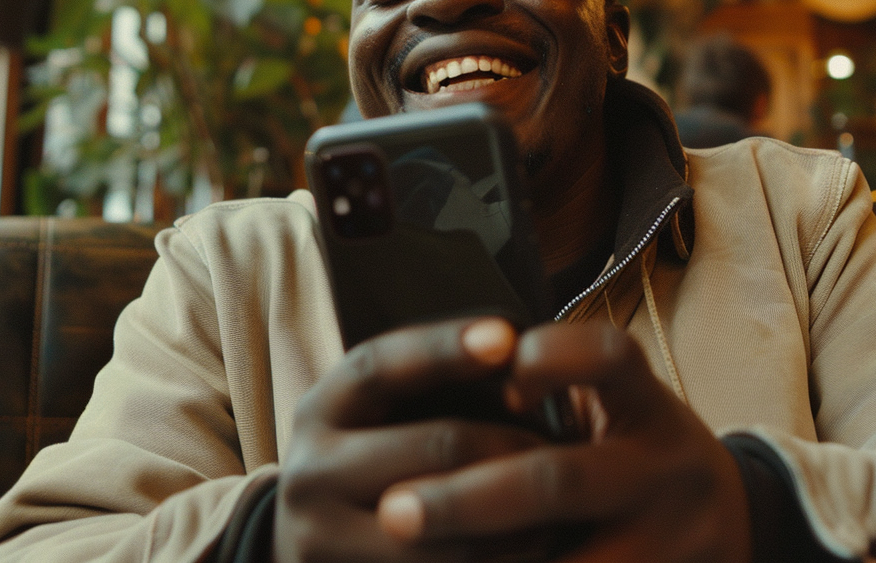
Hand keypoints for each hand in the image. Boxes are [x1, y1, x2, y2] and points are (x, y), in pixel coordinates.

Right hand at [272, 318, 551, 562]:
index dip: (444, 347)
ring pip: (446, 524)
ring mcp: (319, 537)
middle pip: (435, 445)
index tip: (507, 334)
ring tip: (563, 508)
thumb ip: (426, 395)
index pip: (382, 364)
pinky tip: (532, 550)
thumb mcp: (375, 424)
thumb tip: (517, 352)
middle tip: (566, 447)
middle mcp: (308, 471)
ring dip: (514, 517)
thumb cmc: (371, 474)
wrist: (311, 552)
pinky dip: (493, 561)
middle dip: (511, 445)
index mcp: (321, 411)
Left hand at [374, 321, 752, 562]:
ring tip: (413, 562)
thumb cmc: (641, 458)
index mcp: (650, 407)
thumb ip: (561, 394)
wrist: (735, 525)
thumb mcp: (623, 414)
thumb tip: (457, 381)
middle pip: (559, 480)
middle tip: (395, 512)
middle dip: (468, 500)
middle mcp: (669, 469)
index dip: (550, 358)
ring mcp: (674, 540)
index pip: (609, 357)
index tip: (496, 378)